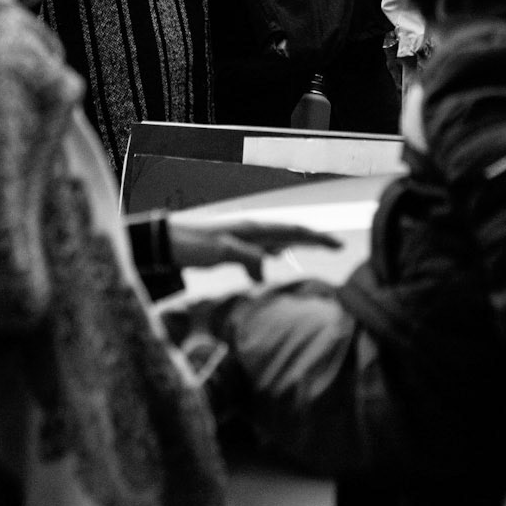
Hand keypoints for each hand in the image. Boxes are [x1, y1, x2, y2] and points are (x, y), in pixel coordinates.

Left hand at [166, 217, 341, 280]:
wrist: (167, 242)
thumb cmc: (193, 245)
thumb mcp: (222, 252)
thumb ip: (247, 258)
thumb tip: (269, 266)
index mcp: (255, 228)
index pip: (293, 231)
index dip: (317, 238)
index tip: (338, 245)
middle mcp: (253, 230)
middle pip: (290, 233)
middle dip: (314, 240)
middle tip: (338, 247)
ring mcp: (244, 239)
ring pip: (276, 244)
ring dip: (293, 249)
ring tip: (313, 252)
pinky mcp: (234, 249)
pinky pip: (258, 256)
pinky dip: (266, 263)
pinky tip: (262, 276)